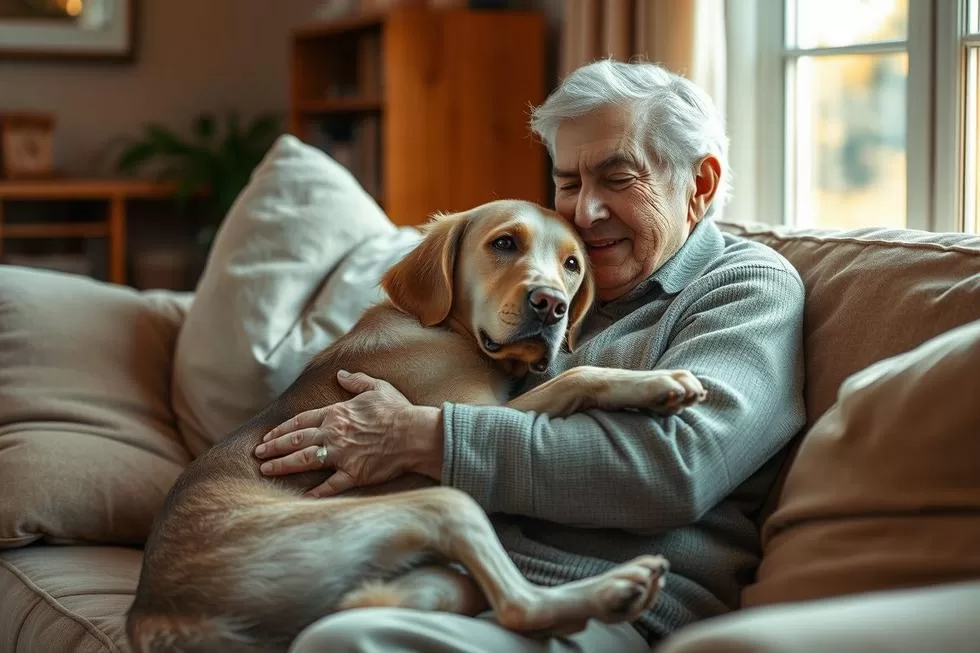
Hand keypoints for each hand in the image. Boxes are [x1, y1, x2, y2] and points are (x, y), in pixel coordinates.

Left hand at [254, 370, 443, 496]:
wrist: (415, 434)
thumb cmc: (398, 410)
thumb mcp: (377, 387)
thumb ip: (356, 381)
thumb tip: (341, 374)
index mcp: (337, 413)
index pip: (300, 421)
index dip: (282, 429)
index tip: (268, 436)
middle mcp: (333, 433)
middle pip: (296, 440)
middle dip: (273, 447)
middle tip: (258, 454)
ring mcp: (342, 455)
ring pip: (303, 461)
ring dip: (282, 465)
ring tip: (267, 470)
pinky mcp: (354, 473)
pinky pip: (330, 485)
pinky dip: (315, 493)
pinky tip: (302, 498)